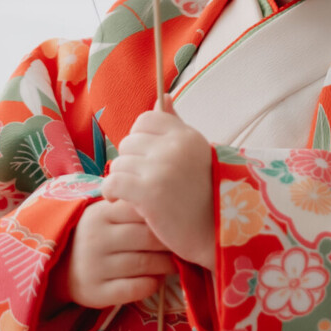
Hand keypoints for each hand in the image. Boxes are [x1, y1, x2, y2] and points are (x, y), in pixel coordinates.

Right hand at [51, 198, 174, 308]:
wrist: (58, 269)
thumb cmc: (94, 237)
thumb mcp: (105, 215)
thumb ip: (131, 208)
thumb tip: (175, 205)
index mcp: (100, 214)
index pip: (142, 210)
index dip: (165, 217)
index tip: (180, 222)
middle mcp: (95, 239)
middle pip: (148, 237)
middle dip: (171, 242)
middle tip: (184, 245)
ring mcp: (95, 267)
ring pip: (145, 263)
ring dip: (167, 264)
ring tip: (175, 262)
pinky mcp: (96, 293)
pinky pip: (135, 288)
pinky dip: (152, 284)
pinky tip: (157, 280)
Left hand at [101, 104, 216, 268]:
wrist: (218, 234)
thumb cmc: (207, 195)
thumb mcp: (197, 152)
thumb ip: (176, 125)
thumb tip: (164, 96)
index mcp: (187, 135)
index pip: (145, 119)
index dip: (140, 138)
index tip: (147, 158)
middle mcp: (174, 147)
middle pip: (129, 142)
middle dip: (131, 161)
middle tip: (143, 180)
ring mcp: (161, 169)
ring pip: (118, 164)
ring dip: (123, 180)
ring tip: (137, 194)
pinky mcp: (148, 194)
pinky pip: (112, 183)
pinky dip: (112, 193)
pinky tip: (121, 201)